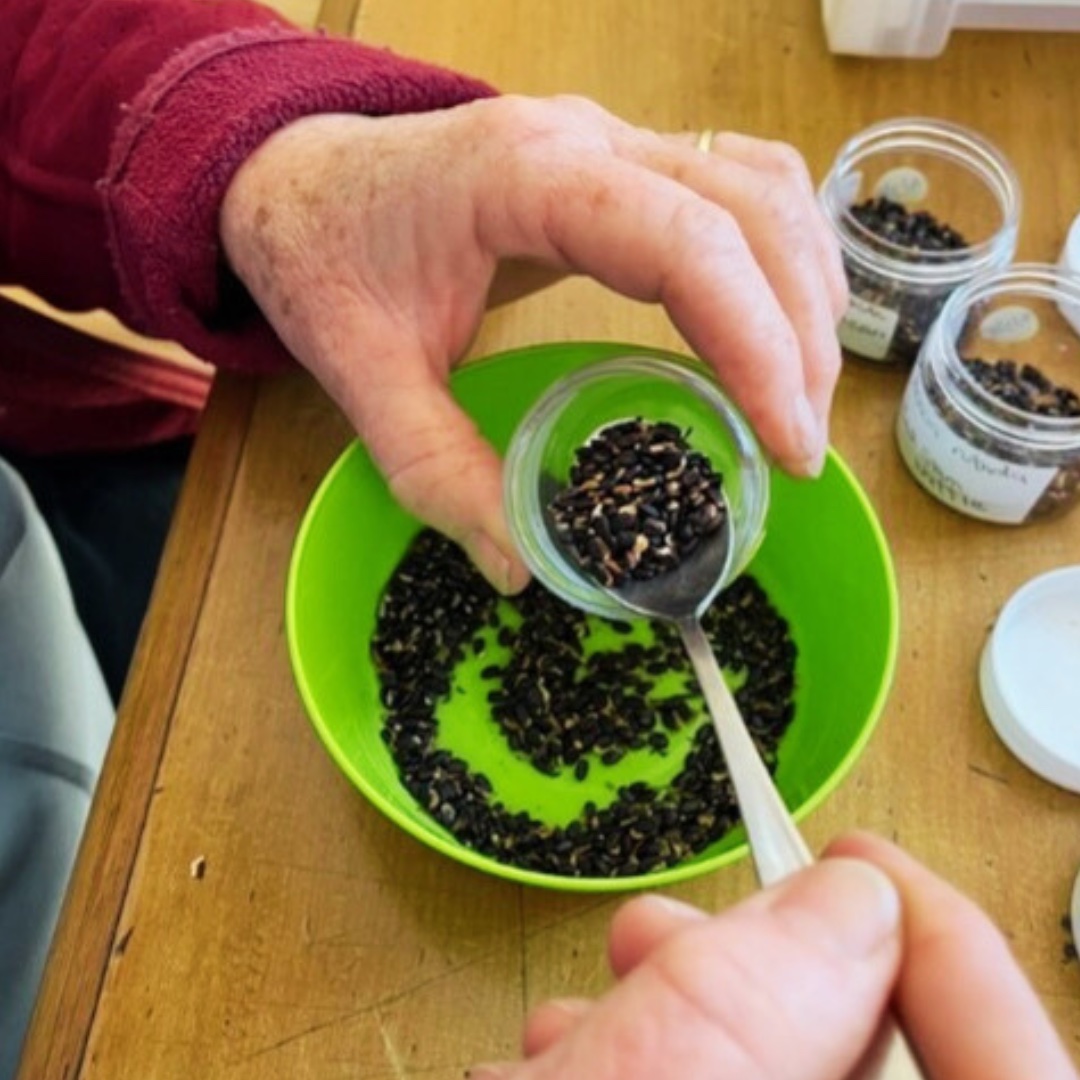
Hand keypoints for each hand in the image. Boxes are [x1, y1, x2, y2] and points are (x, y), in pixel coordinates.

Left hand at [220, 95, 846, 592]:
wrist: (294, 173)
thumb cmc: (320, 254)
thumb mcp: (358, 372)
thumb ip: (434, 468)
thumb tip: (520, 567)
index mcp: (523, 176)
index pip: (686, 242)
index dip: (758, 343)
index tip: (788, 445)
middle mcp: (586, 137)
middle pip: (750, 208)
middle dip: (800, 335)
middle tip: (799, 448)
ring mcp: (608, 137)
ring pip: (762, 184)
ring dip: (806, 289)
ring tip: (804, 398)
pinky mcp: (617, 159)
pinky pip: (736, 181)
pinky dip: (780, 253)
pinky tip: (783, 321)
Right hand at [467, 834, 1074, 1079]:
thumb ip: (752, 1007)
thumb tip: (848, 902)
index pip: (1015, 1067)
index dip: (940, 939)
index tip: (855, 855)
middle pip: (864, 1048)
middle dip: (762, 969)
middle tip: (670, 926)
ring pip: (764, 1063)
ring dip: (677, 1012)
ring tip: (591, 992)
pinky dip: (639, 1060)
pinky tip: (561, 1054)